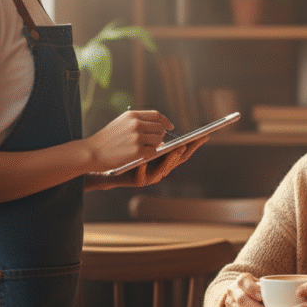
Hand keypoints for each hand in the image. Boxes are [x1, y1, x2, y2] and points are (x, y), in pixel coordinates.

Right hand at [85, 109, 171, 173]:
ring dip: (155, 145)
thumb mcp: (121, 123)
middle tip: (155, 141)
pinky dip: (150, 154)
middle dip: (160, 135)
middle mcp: (136, 124)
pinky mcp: (137, 150)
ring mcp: (137, 137)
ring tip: (145, 148)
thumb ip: (137, 122)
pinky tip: (142, 155)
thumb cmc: (105, 139)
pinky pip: (153, 151)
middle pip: (159, 128)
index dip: (165, 121)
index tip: (169, 126)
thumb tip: (157, 127)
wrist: (91, 152)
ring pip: (158, 140)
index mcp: (132, 115)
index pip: (156, 115)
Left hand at [86, 135, 207, 189]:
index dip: (193, 144)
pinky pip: (142, 176)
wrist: (101, 162)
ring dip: (170, 160)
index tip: (204, 136)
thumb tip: (164, 126)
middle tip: (190, 143)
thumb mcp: (137, 136)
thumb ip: (151, 133)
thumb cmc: (121, 148)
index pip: (181, 150)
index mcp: (162, 157)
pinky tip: (143, 161)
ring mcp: (149, 175)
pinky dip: (144, 169)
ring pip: (163, 169)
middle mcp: (159, 167)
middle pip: (176, 161)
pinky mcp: (136, 181)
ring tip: (175, 150)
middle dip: (185, 152)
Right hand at [223, 273, 270, 306]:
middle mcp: (232, 290)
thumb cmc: (254, 289)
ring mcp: (229, 302)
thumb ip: (264, 288)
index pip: (244, 282)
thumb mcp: (258, 284)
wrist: (238, 295)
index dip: (252, 289)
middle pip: (242, 299)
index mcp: (241, 280)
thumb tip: (274, 295)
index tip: (261, 297)